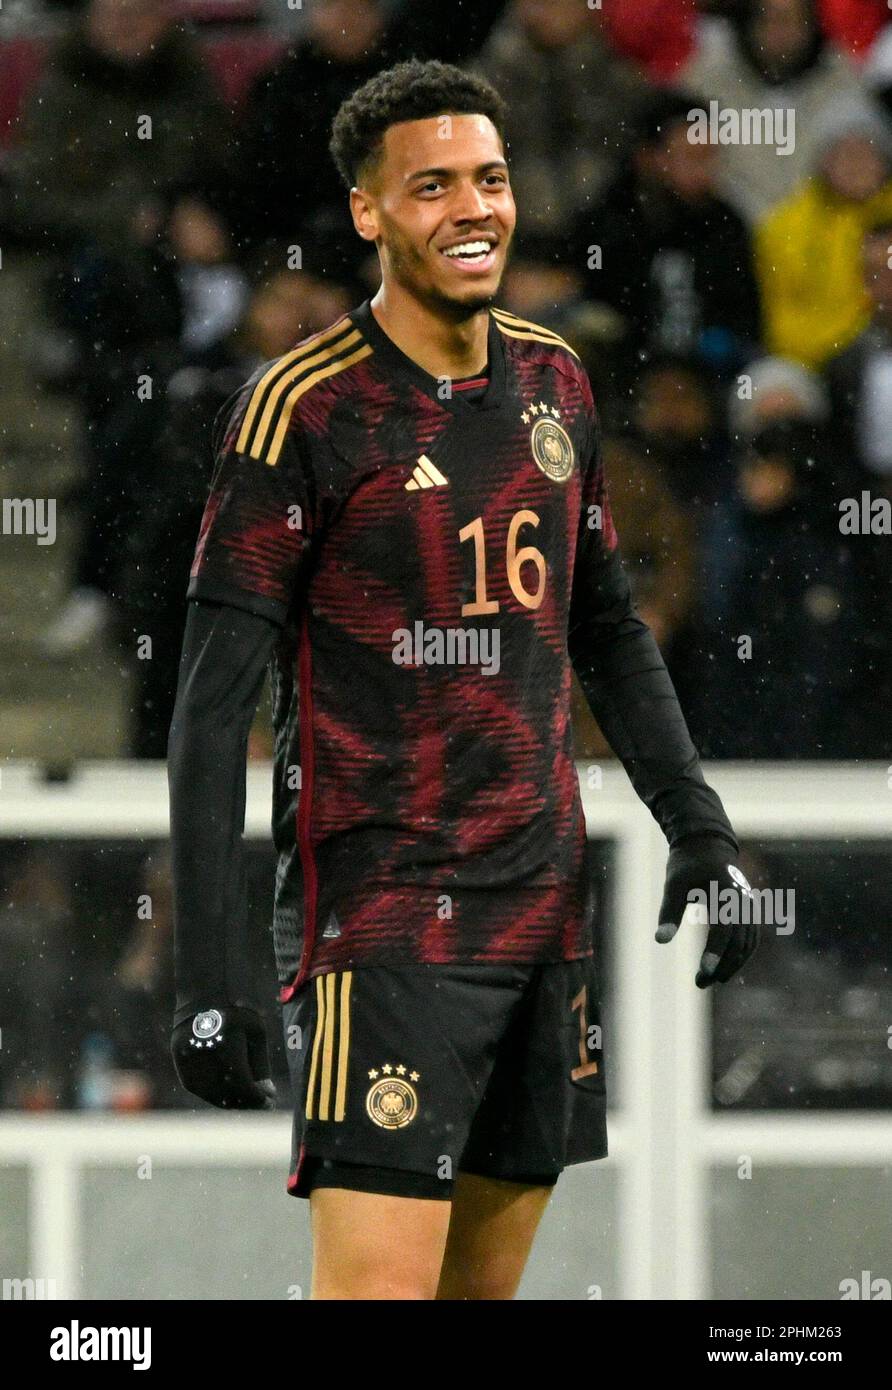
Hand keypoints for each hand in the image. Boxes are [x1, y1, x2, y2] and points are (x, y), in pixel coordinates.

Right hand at [171, 1005, 275, 1108]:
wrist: (205, 986)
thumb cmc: (237, 1007)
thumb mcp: (256, 1033)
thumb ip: (260, 1066)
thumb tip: (267, 1094)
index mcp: (229, 1049)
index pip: (245, 1088)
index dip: (259, 1099)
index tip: (271, 1100)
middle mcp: (205, 1057)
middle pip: (227, 1094)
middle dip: (246, 1101)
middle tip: (260, 1103)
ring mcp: (188, 1059)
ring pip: (210, 1094)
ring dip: (229, 1100)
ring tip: (245, 1097)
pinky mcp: (179, 1058)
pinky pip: (196, 1086)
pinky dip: (212, 1092)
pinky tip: (226, 1090)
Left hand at [656, 835, 759, 987]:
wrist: (707, 845)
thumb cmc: (687, 865)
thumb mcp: (674, 885)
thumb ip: (669, 912)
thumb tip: (660, 940)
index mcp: (724, 892)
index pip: (723, 928)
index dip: (714, 951)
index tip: (704, 971)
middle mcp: (743, 901)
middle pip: (737, 941)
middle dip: (721, 965)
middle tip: (700, 983)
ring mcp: (750, 906)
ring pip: (747, 943)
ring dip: (732, 964)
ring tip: (709, 980)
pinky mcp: (750, 910)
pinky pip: (751, 938)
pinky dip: (741, 955)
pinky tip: (724, 968)